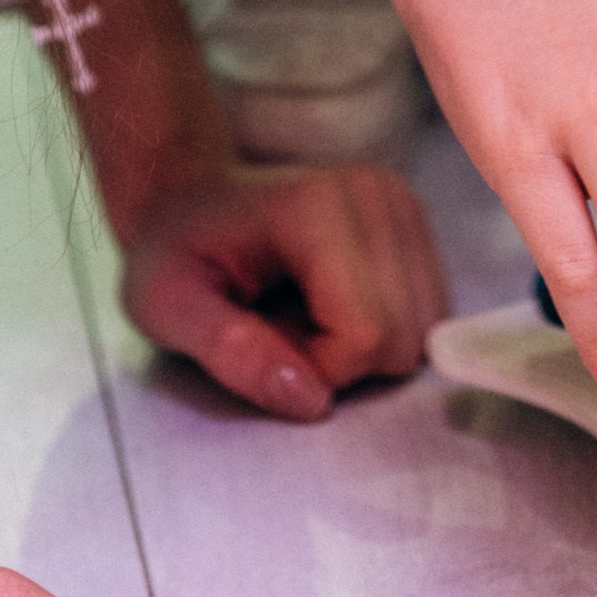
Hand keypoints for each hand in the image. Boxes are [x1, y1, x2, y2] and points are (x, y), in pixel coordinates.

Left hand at [121, 161, 447, 419]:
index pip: (367, 333)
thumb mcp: (169, 309)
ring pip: (424, 328)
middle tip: (281, 330)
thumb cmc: (172, 251)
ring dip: (364, 347)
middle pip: (405, 336)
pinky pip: (427, 312)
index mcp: (319, 207)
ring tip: (303, 316)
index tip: (266, 344)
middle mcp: (378, 196)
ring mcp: (403, 204)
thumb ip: (233, 354)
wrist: (189, 195)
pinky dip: (383, 327)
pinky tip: (331, 305)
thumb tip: (312, 401)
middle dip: (343, 361)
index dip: (319, 369)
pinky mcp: (415, 221)